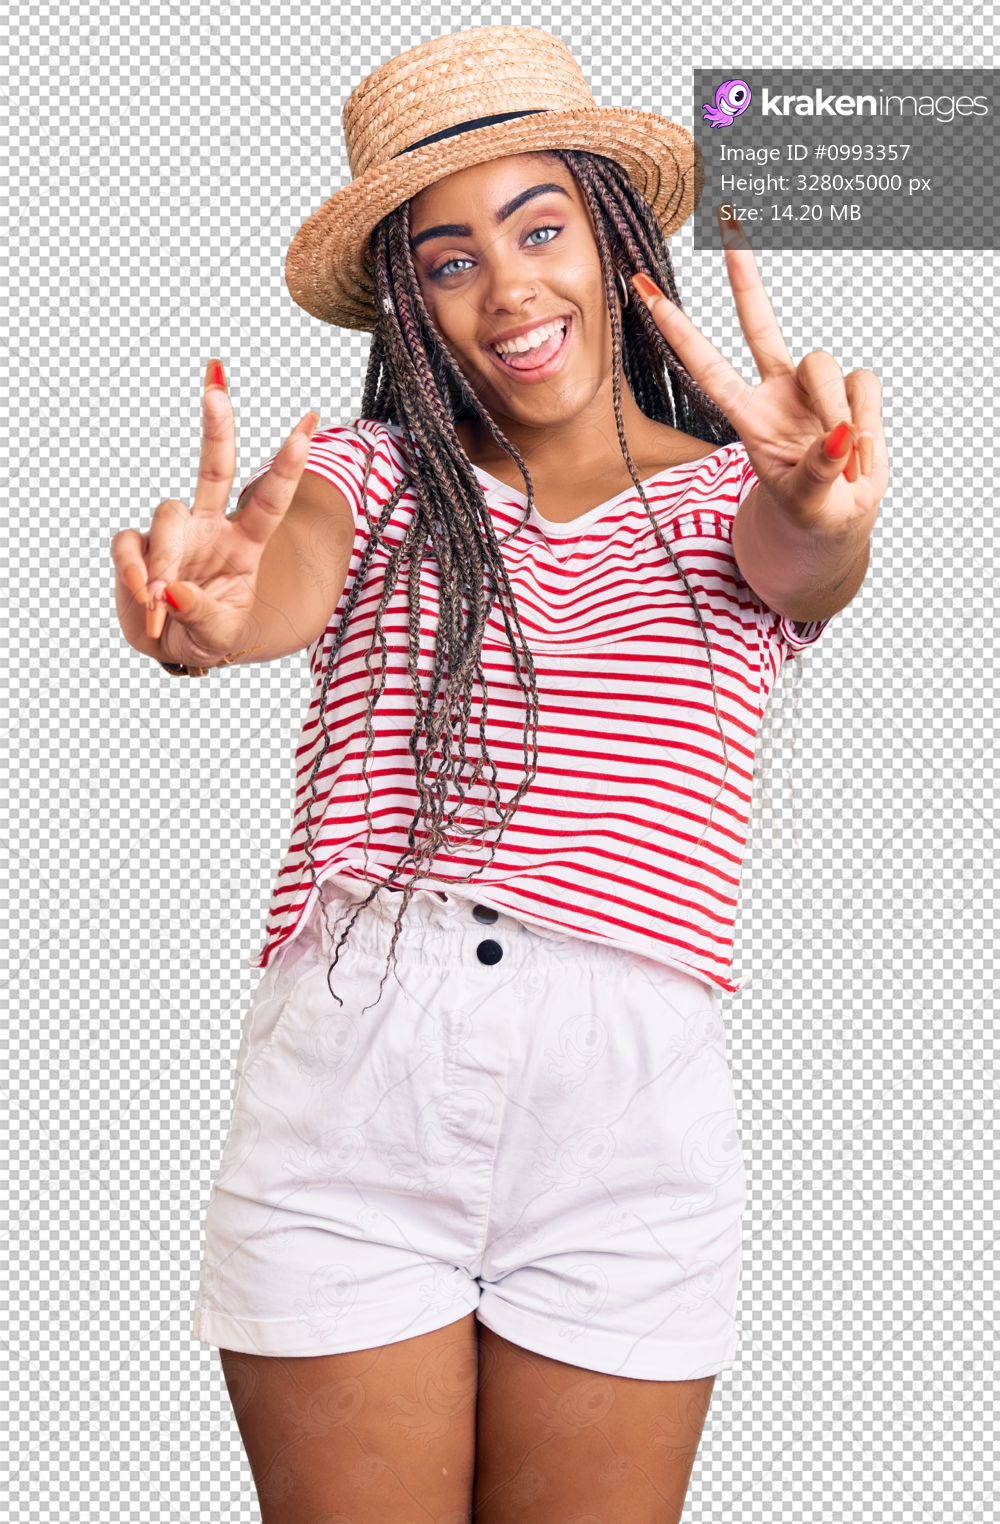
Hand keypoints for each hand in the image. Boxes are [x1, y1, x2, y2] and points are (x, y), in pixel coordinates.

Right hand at [111, 360, 318, 668]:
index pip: (269, 501)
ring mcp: (174, 534)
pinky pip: (129, 545)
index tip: (308, 425)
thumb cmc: (211, 632)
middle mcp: (210, 527)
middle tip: (217, 384)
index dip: (287, 466)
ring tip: (159, 600)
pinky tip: (144, 595)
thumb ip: (203, 615)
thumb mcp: (221, 636)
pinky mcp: (138, 547)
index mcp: (245, 543)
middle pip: (215, 468)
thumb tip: (172, 591)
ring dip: (162, 558)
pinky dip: (133, 570)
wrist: (174, 646)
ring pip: (166, 514)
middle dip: (217, 427)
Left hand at [632, 208, 888, 536]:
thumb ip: (819, 469)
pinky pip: (864, 384)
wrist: (841, 518)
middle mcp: (777, 391)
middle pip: (760, 325)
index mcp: (748, 417)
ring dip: (838, 411)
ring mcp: (814, 388)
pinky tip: (861, 451)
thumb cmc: (810, 510)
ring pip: (824, 363)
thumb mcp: (806, 500)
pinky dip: (868, 422)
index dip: (680, 333)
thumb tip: (839, 434)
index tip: (648, 296)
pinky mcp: (852, 390)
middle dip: (746, 278)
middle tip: (728, 226)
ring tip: (845, 459)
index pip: (708, 368)